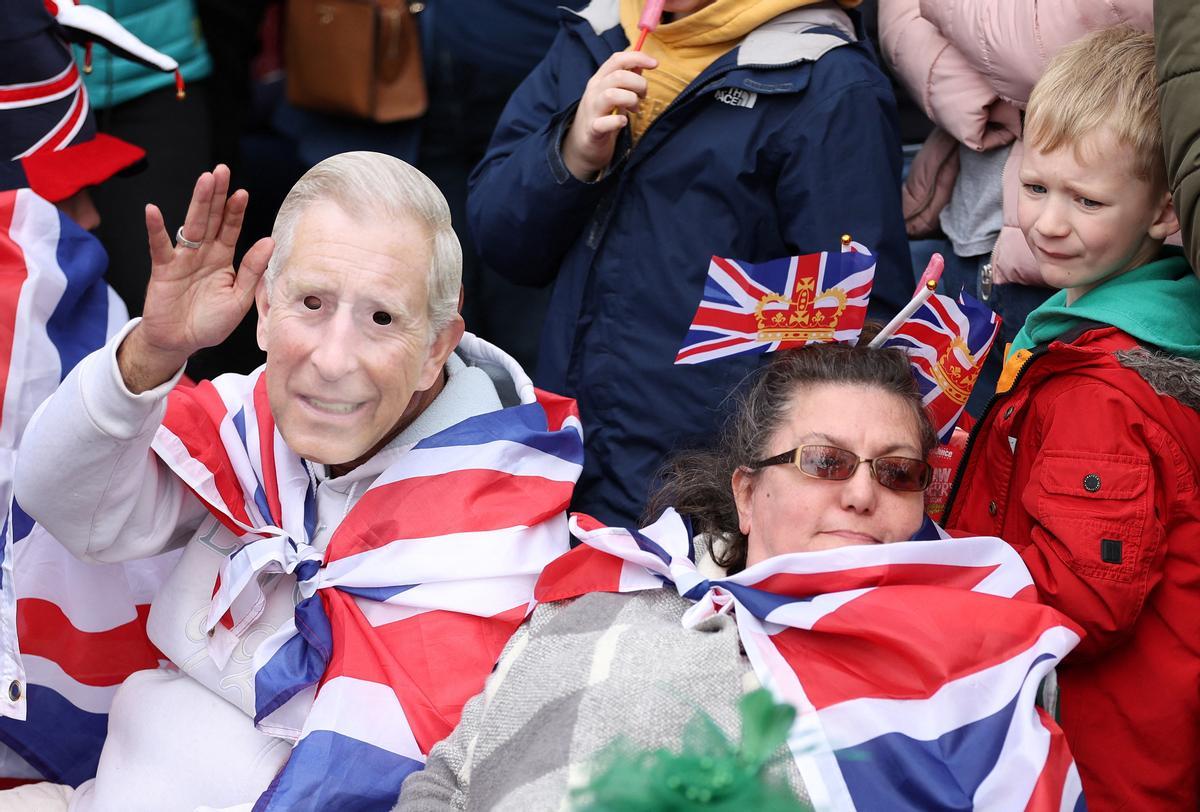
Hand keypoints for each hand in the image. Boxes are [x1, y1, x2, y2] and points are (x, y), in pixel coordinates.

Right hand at [118, 165, 273, 392]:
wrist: (181, 342)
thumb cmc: (210, 322)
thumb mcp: (239, 298)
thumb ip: (252, 270)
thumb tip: (269, 241)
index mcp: (223, 259)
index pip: (231, 229)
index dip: (236, 211)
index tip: (242, 192)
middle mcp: (204, 254)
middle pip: (212, 218)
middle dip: (217, 195)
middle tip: (222, 170)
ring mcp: (183, 259)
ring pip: (191, 225)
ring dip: (197, 202)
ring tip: (205, 180)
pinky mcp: (164, 269)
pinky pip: (159, 246)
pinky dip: (155, 229)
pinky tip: (153, 211)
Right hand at [561, 51, 655, 180]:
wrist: (582, 145)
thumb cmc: (602, 117)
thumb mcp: (612, 94)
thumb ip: (625, 80)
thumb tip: (640, 64)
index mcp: (599, 80)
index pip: (617, 59)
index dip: (638, 57)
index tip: (655, 64)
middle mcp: (594, 92)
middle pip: (618, 76)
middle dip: (639, 83)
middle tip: (644, 96)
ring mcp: (591, 111)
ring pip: (611, 95)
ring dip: (630, 100)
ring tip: (635, 109)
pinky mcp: (592, 130)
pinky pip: (603, 123)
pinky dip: (617, 121)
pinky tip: (624, 122)